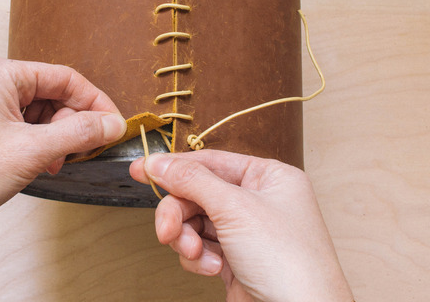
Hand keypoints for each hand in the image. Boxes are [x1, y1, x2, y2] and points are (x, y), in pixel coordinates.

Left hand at [0, 57, 126, 301]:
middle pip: (53, 94)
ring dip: (55, 138)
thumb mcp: (32, 151)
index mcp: (1, 73)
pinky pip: (22, 127)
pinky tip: (38, 165)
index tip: (114, 127)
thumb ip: (78, 133)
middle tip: (80, 152)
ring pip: (39, 114)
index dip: (95, 103)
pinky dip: (37, 145)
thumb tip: (112, 124)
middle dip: (71, 124)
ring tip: (53, 164)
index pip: (65, 77)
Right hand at [129, 150, 352, 301]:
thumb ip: (192, 181)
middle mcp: (259, 202)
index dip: (174, 166)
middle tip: (166, 230)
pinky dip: (199, 259)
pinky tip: (211, 268)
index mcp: (269, 177)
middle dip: (179, 214)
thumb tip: (159, 161)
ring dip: (187, 239)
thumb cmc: (290, 262)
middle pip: (197, 194)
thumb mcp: (236, 209)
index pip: (211, 161)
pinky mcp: (236, 261)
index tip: (140, 170)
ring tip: (194, 254)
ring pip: (195, 223)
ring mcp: (247, 233)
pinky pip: (201, 248)